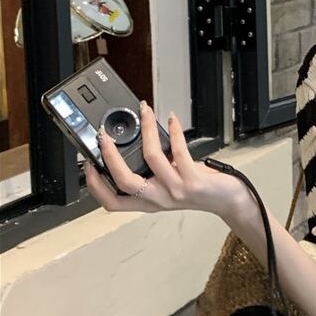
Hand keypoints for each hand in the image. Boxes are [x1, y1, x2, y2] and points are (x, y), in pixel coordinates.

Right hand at [84, 100, 244, 217]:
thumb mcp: (168, 186)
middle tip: (104, 135)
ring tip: (145, 113)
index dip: (95, 185)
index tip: (88, 163)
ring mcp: (175, 190)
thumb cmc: (199, 191)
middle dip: (110, 155)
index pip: (112, 203)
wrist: (227, 202)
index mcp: (148, 202)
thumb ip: (152, 173)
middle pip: (124, 181)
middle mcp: (158, 199)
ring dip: (146, 130)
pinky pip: (178, 151)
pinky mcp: (193, 180)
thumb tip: (138, 142)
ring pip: (150, 158)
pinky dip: (173, 131)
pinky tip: (171, 119)